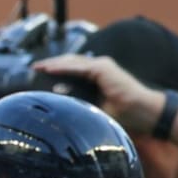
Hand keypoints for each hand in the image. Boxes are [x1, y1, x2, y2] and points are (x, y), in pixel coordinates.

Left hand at [32, 53, 164, 133]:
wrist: (143, 112)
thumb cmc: (124, 115)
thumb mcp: (95, 107)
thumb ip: (79, 100)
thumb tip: (57, 96)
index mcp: (98, 76)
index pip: (73, 70)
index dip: (57, 71)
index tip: (40, 74)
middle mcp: (99, 68)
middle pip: (70, 63)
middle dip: (51, 64)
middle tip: (34, 67)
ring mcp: (102, 66)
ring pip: (72, 62)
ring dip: (54, 64)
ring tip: (39, 67)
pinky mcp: (103, 69)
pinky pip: (79, 67)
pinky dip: (64, 68)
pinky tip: (50, 70)